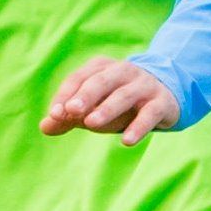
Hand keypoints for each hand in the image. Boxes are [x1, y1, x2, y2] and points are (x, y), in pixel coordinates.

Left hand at [41, 56, 179, 142]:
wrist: (165, 96)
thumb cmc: (119, 103)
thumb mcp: (93, 108)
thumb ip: (69, 117)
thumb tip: (45, 126)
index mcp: (101, 68)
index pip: (79, 78)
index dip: (65, 95)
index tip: (54, 114)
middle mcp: (123, 72)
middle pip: (101, 80)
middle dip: (85, 95)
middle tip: (71, 110)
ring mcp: (144, 85)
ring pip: (124, 95)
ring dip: (107, 108)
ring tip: (91, 124)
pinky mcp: (161, 102)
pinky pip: (150, 113)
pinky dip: (138, 126)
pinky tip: (127, 142)